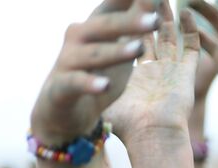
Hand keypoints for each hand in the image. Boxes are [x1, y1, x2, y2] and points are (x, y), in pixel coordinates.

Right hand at [30, 0, 158, 144]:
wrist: (61, 107)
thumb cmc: (96, 71)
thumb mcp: (119, 47)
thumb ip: (134, 26)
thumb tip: (153, 3)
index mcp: (95, 25)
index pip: (114, 5)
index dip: (131, 0)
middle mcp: (79, 37)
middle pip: (106, 27)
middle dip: (131, 21)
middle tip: (156, 19)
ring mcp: (68, 61)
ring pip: (94, 54)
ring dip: (116, 51)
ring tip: (138, 48)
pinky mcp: (62, 87)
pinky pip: (76, 83)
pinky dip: (89, 84)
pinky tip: (104, 85)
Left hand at [107, 4, 201, 145]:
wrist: (151, 137)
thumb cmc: (128, 126)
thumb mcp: (106, 99)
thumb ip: (96, 84)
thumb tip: (77, 79)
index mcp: (138, 76)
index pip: (133, 41)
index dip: (131, 23)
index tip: (127, 7)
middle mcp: (156, 71)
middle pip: (152, 34)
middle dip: (148, 13)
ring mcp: (173, 72)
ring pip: (170, 36)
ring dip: (166, 15)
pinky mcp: (186, 75)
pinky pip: (191, 48)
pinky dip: (191, 31)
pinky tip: (186, 14)